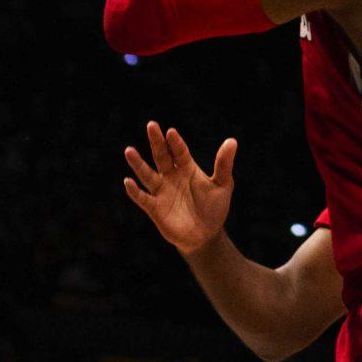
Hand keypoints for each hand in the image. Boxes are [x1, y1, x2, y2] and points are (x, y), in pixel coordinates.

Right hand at [123, 123, 236, 257]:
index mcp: (187, 168)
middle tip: (151, 125)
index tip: (171, 132)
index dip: (176, 143)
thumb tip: (232, 141)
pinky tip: (128, 182)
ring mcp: (162, 192)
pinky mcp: (155, 209)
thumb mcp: (223, 185)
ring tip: (129, 150)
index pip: (180, 152)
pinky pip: (143, 198)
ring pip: (147, 174)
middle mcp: (172, 176)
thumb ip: (224, 164)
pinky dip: (135, 191)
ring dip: (138, 164)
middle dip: (156, 141)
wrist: (206, 236)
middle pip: (162, 156)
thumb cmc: (214, 208)